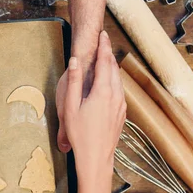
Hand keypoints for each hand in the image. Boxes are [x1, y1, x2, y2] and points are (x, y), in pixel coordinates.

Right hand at [63, 31, 125, 179]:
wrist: (96, 157)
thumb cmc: (80, 134)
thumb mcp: (70, 107)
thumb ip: (74, 82)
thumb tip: (76, 61)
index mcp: (102, 91)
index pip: (105, 62)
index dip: (103, 47)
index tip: (102, 34)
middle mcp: (115, 96)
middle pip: (114, 68)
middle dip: (108, 54)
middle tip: (104, 41)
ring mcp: (120, 105)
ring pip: (119, 79)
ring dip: (112, 67)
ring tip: (107, 58)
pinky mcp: (121, 113)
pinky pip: (120, 90)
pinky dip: (115, 80)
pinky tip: (110, 83)